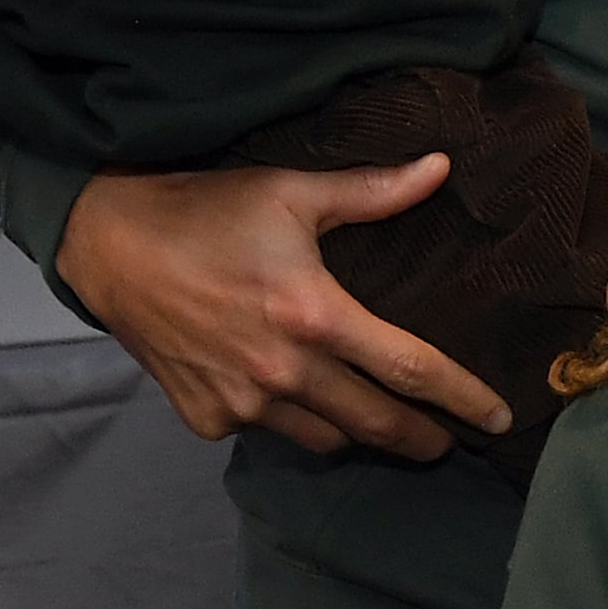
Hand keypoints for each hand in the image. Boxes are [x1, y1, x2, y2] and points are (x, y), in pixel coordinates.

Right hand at [54, 160, 509, 460]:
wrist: (108, 245)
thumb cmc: (206, 211)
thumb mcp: (293, 193)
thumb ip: (373, 192)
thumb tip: (440, 168)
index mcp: (316, 316)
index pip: (413, 371)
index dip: (464, 399)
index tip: (500, 419)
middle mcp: (285, 371)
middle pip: (378, 424)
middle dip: (422, 438)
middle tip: (447, 440)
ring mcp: (243, 403)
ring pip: (325, 440)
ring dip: (356, 432)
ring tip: (374, 416)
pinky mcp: (207, 418)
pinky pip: (268, 433)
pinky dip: (287, 420)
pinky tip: (290, 396)